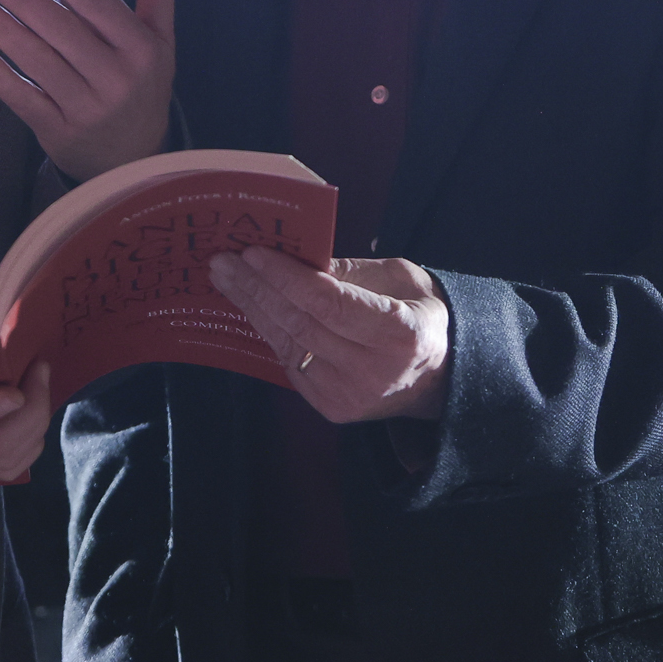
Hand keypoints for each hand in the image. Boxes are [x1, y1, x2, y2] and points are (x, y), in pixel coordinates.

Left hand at [0, 0, 190, 181]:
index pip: (98, 4)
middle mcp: (117, 79)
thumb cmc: (141, 85)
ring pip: (40, 62)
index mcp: (142, 50)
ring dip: (3, 30)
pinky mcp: (61, 134)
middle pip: (63, 31)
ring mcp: (88, 109)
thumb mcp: (160, 42)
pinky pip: (25, 100)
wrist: (136, 160)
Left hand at [209, 247, 449, 422]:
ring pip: (288, 345)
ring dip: (253, 309)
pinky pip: (289, 363)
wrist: (438, 377)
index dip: (288, 278)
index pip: (331, 303)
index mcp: (402, 334)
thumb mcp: (403, 279)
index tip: (254, 253)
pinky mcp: (331, 408)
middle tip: (224, 262)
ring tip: (226, 279)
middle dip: (258, 289)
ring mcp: (350, 396)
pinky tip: (250, 306)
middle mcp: (375, 371)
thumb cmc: (419, 315)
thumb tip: (299, 258)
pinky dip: (268, 332)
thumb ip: (353, 271)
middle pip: (301, 324)